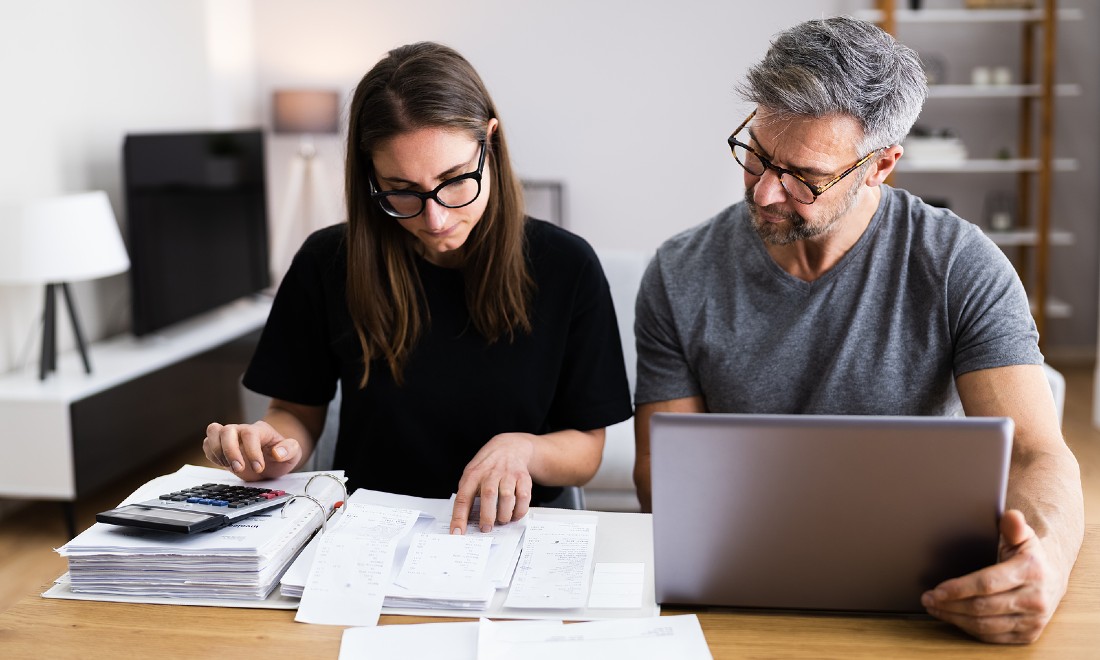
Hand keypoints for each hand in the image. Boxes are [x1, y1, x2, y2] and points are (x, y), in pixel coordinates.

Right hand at [203, 420, 301, 480]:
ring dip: (217, 451)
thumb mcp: (294, 453)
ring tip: (230, 466)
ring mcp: (230, 437)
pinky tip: (224, 464)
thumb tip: (278, 453)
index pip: (250, 434)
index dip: (251, 451)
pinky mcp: (221, 447)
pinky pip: (207, 444)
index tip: (258, 468)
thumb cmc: (282, 454)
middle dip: (230, 451)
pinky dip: (211, 454)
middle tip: (239, 469)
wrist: (273, 458)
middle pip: (227, 430)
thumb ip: (290, 450)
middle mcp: (242, 430)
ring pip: (213, 432)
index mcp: (261, 430)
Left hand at [449, 433, 535, 533]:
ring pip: (507, 497)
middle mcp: (491, 473)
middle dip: (487, 516)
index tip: (457, 533)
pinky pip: (524, 497)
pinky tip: (514, 515)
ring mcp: (508, 474)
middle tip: (486, 528)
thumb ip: (467, 494)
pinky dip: (520, 510)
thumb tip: (462, 522)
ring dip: (504, 514)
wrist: (510, 447)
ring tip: (501, 521)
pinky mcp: (523, 477)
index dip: (459, 517)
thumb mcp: (472, 474)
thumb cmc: (487, 467)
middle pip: (488, 495)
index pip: (463, 498)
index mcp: (473, 475)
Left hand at [921, 509, 1066, 643]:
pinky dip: (968, 629)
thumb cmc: (1028, 556)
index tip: (937, 589)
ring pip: (985, 625)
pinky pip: (992, 636)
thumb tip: (1011, 516)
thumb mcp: (1022, 536)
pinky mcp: (1028, 635)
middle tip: (928, 598)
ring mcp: (1033, 620)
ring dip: (954, 618)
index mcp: (1031, 571)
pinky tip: (954, 619)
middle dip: (949, 604)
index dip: (959, 588)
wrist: (1052, 579)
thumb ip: (1012, 526)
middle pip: (982, 607)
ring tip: (935, 608)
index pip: (988, 583)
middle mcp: (1035, 599)